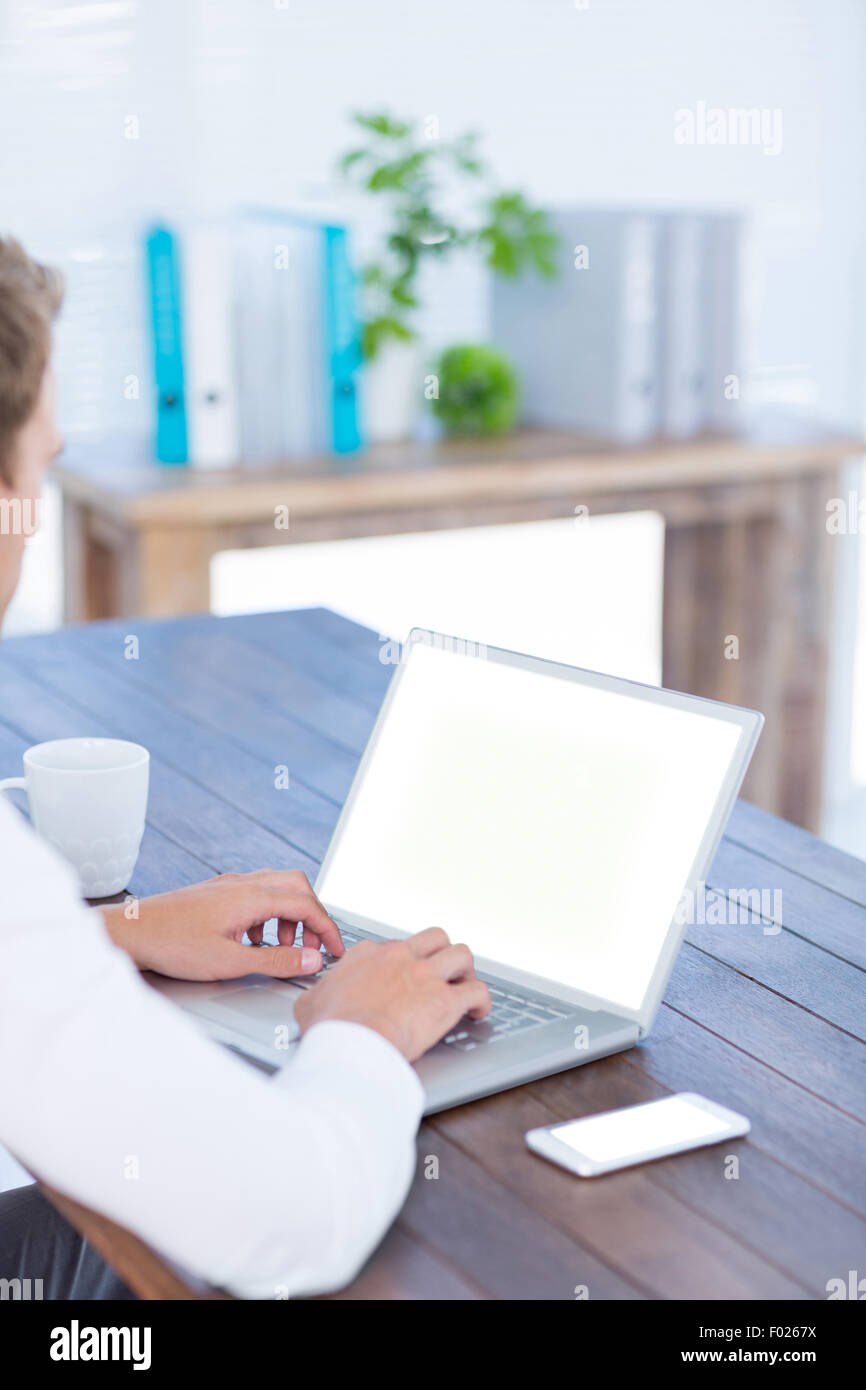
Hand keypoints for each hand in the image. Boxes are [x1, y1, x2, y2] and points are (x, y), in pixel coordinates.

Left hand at [101, 870, 343, 981]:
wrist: (131, 931)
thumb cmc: (172, 944)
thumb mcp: (230, 961)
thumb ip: (276, 960)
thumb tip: (312, 960)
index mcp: (251, 897)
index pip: (306, 905)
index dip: (327, 929)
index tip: (336, 950)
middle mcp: (243, 883)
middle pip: (297, 886)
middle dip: (312, 917)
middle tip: (314, 946)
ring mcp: (228, 885)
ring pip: (276, 888)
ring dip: (288, 916)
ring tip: (280, 947)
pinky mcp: (216, 892)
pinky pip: (255, 893)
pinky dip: (267, 914)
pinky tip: (252, 940)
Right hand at [293, 926, 490, 1061]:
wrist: (351, 1041)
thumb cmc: (330, 1027)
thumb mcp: (311, 1003)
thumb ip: (318, 995)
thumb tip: (315, 1001)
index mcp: (369, 956)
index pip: (394, 946)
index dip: (403, 961)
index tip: (405, 974)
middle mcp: (401, 958)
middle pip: (435, 938)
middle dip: (443, 952)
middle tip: (444, 971)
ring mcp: (425, 976)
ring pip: (461, 954)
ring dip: (466, 971)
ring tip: (465, 985)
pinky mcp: (444, 1000)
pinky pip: (477, 991)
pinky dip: (482, 1000)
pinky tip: (479, 1011)